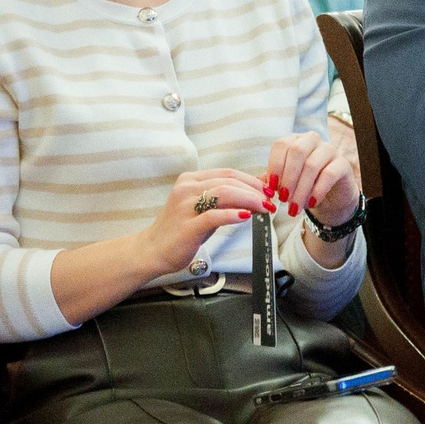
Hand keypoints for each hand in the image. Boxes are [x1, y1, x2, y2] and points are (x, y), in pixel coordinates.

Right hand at [139, 169, 269, 278]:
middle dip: (254, 190)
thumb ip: (229, 197)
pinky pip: (213, 216)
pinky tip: (246, 217)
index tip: (268, 190)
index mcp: (191, 180)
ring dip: (249, 200)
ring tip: (264, 208)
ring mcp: (185, 206)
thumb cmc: (182, 229)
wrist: (153, 250)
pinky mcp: (187, 226)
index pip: (227, 173)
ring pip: (224, 194)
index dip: (251, 180)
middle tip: (271, 201)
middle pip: (228, 181)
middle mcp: (187, 188)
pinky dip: (232, 215)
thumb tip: (259, 184)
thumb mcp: (206, 208)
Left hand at [262, 129, 360, 228]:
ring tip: (294, 207)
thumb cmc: (305, 185)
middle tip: (283, 199)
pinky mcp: (343, 164)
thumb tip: (256, 186)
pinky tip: (310, 203)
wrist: (332, 195)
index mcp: (295, 140)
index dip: (274, 166)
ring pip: (312, 165)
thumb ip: (271, 181)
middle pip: (297, 151)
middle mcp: (312, 140)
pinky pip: (328, 175)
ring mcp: (329, 150)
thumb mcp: (286, 182)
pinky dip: (317, 191)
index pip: (281, 145)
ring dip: (300, 189)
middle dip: (288, 178)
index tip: (271, 187)